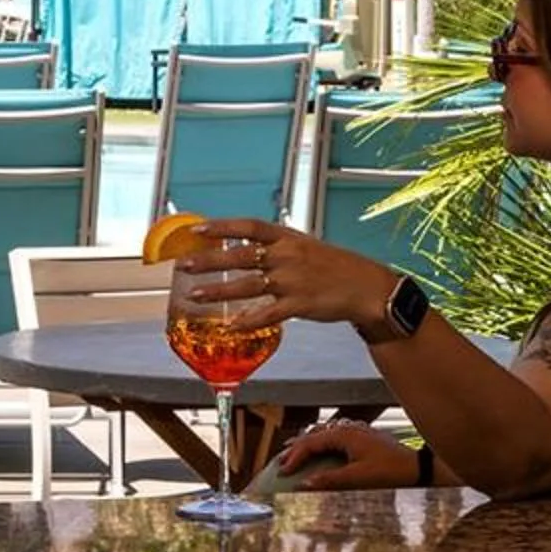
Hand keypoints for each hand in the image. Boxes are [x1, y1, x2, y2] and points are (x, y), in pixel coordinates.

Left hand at [173, 219, 398, 330]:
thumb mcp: (304, 245)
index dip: (221, 227)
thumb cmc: (334, 266)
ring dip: (218, 291)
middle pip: (240, 255)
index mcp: (287, 237)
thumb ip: (276, 245)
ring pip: (247, 285)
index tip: (197, 230)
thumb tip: (243, 243)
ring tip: (194, 295)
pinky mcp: (300, 304)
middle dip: (209, 261)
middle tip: (183, 266)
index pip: (248, 226)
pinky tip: (230, 326)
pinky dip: (247, 321)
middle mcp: (287, 255)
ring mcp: (293, 280)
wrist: (367, 286)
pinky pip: (268, 314)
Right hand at [270, 416, 425, 491]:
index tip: (282, 472)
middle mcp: (348, 428)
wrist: (418, 468)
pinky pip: (335, 435)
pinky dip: (322, 442)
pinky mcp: (364, 436)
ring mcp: (356, 430)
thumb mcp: (358, 478)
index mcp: (344, 434)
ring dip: (308, 443)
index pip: (310, 443)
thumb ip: (330, 480)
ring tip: (294, 450)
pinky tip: (322, 448)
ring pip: (324, 432)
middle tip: (281, 461)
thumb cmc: (390, 472)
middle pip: (314, 434)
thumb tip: (303, 485)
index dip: (294, 457)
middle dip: (296, 448)